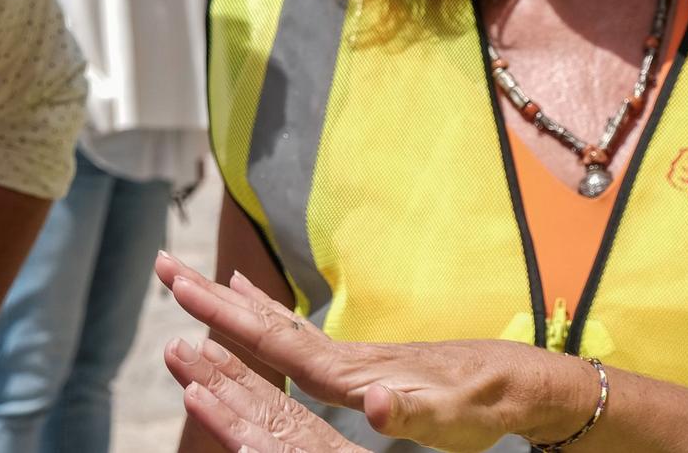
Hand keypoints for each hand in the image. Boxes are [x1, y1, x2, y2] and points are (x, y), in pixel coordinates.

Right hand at [155, 252, 593, 451]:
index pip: (278, 343)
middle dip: (212, 299)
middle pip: (268, 324)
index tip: (182, 289)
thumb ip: (410, 414)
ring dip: (234, 304)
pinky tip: (257, 305)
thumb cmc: (486, 407)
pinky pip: (301, 338)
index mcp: (354, 373)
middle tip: (163, 265)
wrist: (524, 384)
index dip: (229, 318)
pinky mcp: (365, 364)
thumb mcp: (450, 422)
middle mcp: (347, 357)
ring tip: (191, 278)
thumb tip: (371, 405)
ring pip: (280, 327)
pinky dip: (269, 318)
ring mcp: (355, 357)